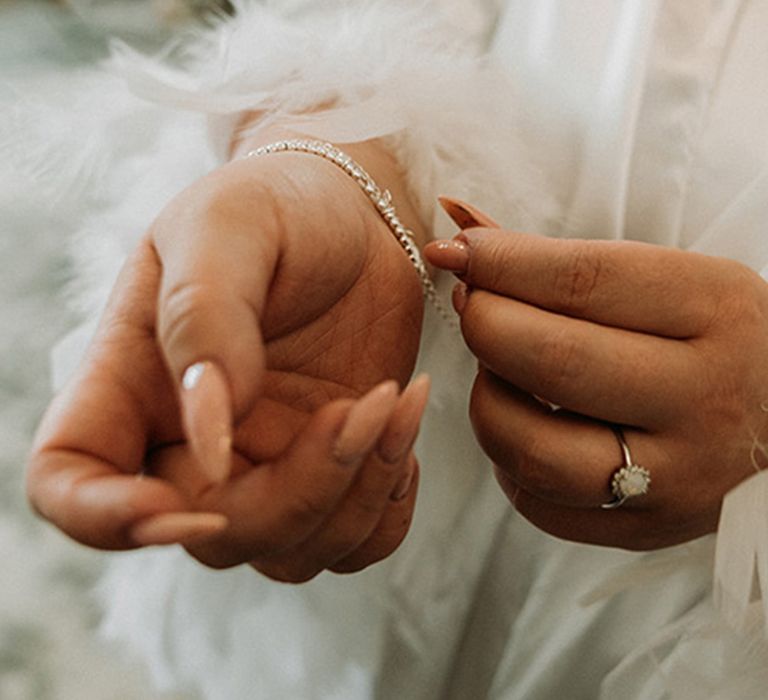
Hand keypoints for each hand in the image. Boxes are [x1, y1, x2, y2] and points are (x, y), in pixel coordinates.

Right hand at [27, 142, 426, 580]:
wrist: (354, 214)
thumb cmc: (276, 207)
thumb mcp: (227, 229)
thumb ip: (203, 320)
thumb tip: (209, 439)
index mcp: (136, 379)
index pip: (69, 479)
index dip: (104, 518)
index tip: (191, 497)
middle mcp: (192, 439)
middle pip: (214, 533)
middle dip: (299, 492)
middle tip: (359, 406)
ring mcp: (267, 461)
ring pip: (293, 550)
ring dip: (357, 494)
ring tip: (395, 398)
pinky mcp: (331, 467)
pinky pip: (355, 542)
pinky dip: (387, 507)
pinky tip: (400, 430)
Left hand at [425, 199, 767, 549]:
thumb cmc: (705, 339)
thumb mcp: (666, 282)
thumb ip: (559, 260)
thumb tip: (457, 224)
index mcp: (717, 311)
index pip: (584, 280)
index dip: (501, 262)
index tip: (455, 252)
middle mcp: (703, 398)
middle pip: (553, 361)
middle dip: (485, 324)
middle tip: (473, 304)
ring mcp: (675, 476)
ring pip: (531, 446)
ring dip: (487, 398)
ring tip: (499, 370)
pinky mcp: (642, 529)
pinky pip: (535, 499)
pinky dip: (508, 457)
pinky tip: (526, 424)